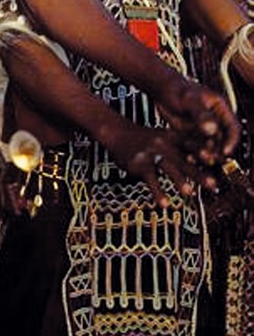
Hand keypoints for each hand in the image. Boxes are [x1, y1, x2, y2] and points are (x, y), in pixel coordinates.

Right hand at [99, 116, 214, 206]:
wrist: (117, 131)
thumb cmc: (143, 137)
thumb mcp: (163, 136)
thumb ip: (180, 146)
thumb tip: (203, 159)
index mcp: (172, 137)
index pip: (192, 145)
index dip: (205, 153)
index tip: (218, 162)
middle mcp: (163, 144)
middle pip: (184, 159)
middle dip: (199, 172)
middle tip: (212, 184)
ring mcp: (151, 153)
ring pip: (168, 167)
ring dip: (180, 180)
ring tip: (190, 192)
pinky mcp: (139, 163)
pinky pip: (150, 179)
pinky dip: (158, 192)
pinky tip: (164, 203)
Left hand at [155, 76, 239, 165]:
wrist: (162, 90)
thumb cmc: (177, 88)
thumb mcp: (190, 99)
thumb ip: (201, 114)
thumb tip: (211, 129)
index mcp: (220, 110)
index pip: (232, 128)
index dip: (231, 141)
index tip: (225, 151)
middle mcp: (214, 122)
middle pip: (221, 141)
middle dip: (215, 151)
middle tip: (206, 156)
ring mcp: (203, 130)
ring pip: (209, 147)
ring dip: (204, 155)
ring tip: (194, 157)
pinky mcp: (192, 136)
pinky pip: (195, 148)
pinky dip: (193, 154)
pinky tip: (187, 158)